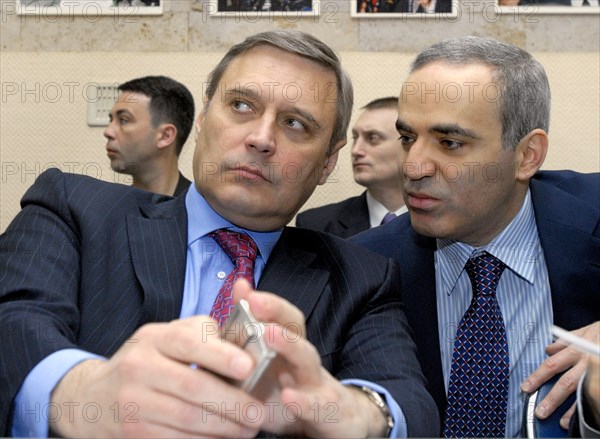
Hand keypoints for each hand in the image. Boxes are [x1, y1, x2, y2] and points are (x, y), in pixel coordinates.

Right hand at [50, 315, 263, 437]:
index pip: (188, 342)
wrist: (93, 398)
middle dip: (232, 402)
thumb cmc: (146, 361)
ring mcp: (133, 402)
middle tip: (258, 412)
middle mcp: (139, 367)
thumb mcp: (166, 337)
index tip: (248, 366)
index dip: (220, 354)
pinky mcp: (132, 433)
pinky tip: (222, 438)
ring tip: (248, 428)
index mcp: (153, 338)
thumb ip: (202, 334)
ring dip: (224, 427)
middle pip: (192, 386)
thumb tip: (245, 343)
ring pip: (187, 419)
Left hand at [233, 280, 388, 437]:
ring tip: (268, 334)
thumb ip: (247, 339)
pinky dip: (304, 401)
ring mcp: (318, 384)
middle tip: (253, 301)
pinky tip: (289, 398)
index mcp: (290, 348)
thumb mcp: (267, 369)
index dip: (265, 301)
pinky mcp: (328, 411)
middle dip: (275, 312)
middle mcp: (304, 359)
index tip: (244, 291)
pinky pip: (317, 405)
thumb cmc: (294, 392)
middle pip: (295, 328)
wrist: (339, 423)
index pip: (282, 316)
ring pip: (307, 359)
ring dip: (289, 345)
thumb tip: (234, 302)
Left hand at [521, 321, 598, 427]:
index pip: (551, 365)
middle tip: (540, 412)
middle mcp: (586, 363)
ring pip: (583, 393)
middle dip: (551, 399)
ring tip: (561, 422)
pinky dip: (588, 406)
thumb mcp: (583, 332)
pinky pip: (594, 395)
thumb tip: (548, 350)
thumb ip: (565, 342)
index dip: (538, 377)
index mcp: (576, 350)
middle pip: (566, 383)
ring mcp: (596, 373)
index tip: (526, 388)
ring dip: (572, 409)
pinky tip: (583, 417)